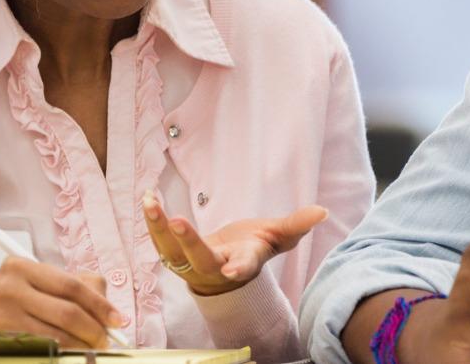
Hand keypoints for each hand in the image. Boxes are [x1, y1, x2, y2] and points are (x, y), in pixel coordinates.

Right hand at [0, 257, 127, 348]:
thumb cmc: (16, 298)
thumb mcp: (40, 283)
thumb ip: (76, 287)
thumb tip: (109, 311)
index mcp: (24, 265)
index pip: (72, 285)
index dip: (100, 305)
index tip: (118, 320)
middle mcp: (12, 282)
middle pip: (67, 310)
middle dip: (94, 329)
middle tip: (106, 340)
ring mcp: (4, 308)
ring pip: (57, 332)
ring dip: (81, 344)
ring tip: (92, 347)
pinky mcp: (2, 332)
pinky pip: (43, 344)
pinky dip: (64, 350)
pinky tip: (72, 350)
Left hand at [141, 189, 327, 296]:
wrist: (226, 269)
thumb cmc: (253, 248)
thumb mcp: (277, 236)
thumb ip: (296, 224)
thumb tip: (323, 212)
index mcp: (244, 263)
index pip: (243, 267)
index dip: (238, 268)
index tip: (232, 271)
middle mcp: (216, 267)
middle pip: (201, 259)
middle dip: (189, 241)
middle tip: (177, 221)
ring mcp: (191, 264)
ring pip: (172, 251)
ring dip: (159, 228)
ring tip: (151, 203)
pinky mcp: (174, 255)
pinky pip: (159, 241)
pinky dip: (152, 220)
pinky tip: (147, 197)